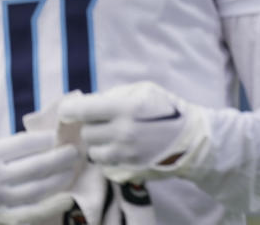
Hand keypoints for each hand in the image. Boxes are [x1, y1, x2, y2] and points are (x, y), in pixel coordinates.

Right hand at [0, 131, 77, 223]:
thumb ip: (10, 145)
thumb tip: (46, 139)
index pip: (25, 144)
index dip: (47, 139)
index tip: (60, 135)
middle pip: (36, 166)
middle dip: (61, 157)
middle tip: (76, 151)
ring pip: (38, 188)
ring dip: (60, 178)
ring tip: (72, 168)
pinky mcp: (1, 216)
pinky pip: (32, 210)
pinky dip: (51, 203)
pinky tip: (65, 195)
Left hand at [57, 81, 208, 182]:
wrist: (191, 139)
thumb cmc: (167, 109)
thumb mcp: (144, 90)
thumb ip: (115, 94)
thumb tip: (88, 103)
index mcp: (127, 108)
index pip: (83, 111)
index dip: (70, 110)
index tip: (68, 111)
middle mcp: (123, 132)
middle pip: (87, 133)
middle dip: (92, 127)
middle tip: (104, 122)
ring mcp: (125, 154)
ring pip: (93, 151)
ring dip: (99, 144)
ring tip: (114, 137)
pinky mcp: (128, 169)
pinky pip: (105, 163)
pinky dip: (108, 156)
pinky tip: (122, 148)